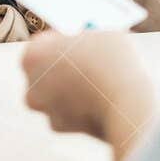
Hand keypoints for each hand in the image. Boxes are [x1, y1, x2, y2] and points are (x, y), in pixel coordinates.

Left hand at [22, 31, 155, 160]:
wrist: (128, 106)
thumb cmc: (114, 64)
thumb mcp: (103, 34)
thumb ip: (87, 36)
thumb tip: (89, 38)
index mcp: (34, 54)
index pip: (44, 41)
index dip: (62, 39)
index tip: (75, 40)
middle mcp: (32, 82)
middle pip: (44, 68)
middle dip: (61, 64)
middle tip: (84, 58)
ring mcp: (42, 106)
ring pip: (55, 91)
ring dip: (70, 87)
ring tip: (96, 80)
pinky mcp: (58, 126)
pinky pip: (67, 111)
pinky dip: (79, 108)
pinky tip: (98, 100)